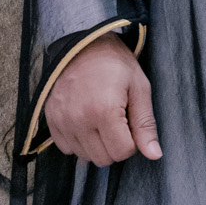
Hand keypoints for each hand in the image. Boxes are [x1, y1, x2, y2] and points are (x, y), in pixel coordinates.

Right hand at [44, 32, 162, 165]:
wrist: (84, 45)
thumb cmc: (116, 65)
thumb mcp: (140, 88)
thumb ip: (145, 124)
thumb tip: (155, 155)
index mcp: (104, 111)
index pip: (123, 152)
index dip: (133, 142)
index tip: (131, 123)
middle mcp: (79, 120)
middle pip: (103, 159)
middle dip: (116, 145)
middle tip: (118, 121)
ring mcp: (62, 121)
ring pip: (85, 156)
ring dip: (97, 144)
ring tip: (101, 119)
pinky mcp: (51, 121)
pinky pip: (67, 149)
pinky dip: (79, 141)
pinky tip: (86, 121)